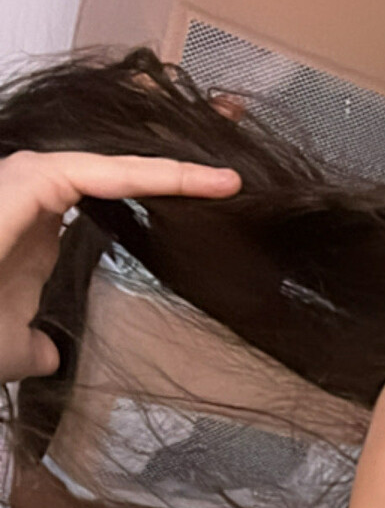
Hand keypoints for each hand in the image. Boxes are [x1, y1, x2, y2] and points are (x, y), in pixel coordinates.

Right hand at [0, 149, 241, 383]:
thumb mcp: (12, 349)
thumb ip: (35, 347)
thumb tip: (51, 355)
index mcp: (34, 219)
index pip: (108, 192)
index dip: (160, 186)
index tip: (218, 193)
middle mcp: (34, 190)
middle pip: (119, 163)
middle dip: (178, 154)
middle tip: (238, 153)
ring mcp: (29, 178)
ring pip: (117, 160)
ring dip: (175, 162)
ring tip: (231, 173)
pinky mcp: (29, 180)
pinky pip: (103, 172)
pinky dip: (152, 175)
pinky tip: (195, 182)